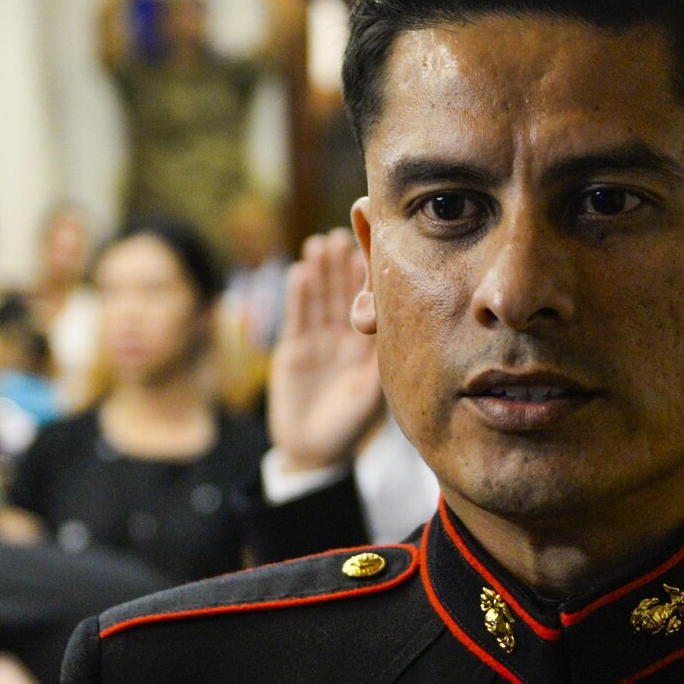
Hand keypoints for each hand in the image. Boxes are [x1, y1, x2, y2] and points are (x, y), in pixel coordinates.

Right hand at [266, 230, 383, 475]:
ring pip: (321, 299)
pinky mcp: (293, 349)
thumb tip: (389, 325)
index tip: (373, 242)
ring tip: (321, 244)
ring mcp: (319, 341)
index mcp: (371, 345)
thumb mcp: (370, 394)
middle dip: (344, 261)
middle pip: (345, 290)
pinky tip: (302, 273)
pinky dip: (300, 296)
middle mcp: (346, 338)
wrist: (312, 452)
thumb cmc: (348, 427)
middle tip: (344, 231)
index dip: (371, 270)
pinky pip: (298, 317)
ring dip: (321, 272)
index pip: (373, 299)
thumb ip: (378, 361)